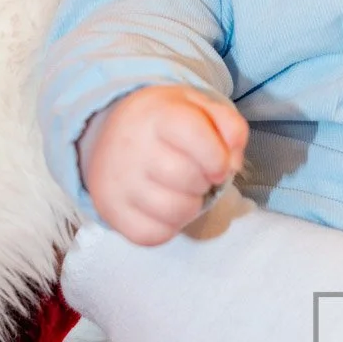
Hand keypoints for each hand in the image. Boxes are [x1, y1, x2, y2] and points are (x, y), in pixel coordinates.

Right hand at [78, 86, 248, 245]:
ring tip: (184, 190)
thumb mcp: (199, 106)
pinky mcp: (110, 210)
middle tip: (199, 175)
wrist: (113, 131)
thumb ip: (229, 125)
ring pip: (173, 211)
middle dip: (206, 181)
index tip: (220, 165)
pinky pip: (151, 235)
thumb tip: (232, 163)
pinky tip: (166, 206)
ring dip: (191, 206)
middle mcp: (132, 147)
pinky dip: (169, 227)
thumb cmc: (165, 121)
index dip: (218, 156)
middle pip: (188, 178)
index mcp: (157, 114)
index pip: (195, 135)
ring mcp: (117, 181)